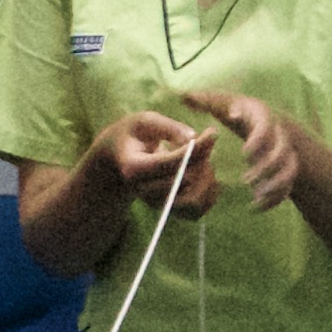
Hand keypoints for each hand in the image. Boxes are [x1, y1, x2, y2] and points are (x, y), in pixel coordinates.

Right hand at [91, 103, 219, 215]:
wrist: (118, 162)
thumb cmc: (133, 136)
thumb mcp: (144, 122)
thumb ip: (168, 127)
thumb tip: (193, 138)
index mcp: (134, 169)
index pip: (171, 163)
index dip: (195, 149)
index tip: (212, 132)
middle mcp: (144, 192)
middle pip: (185, 180)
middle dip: (202, 158)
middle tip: (207, 139)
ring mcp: (157, 204)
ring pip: (195, 198)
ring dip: (207, 174)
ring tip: (202, 154)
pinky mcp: (170, 210)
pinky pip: (199, 208)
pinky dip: (209, 188)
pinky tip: (204, 169)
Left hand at [180, 89, 309, 212]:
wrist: (271, 123)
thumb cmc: (241, 112)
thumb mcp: (225, 103)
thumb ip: (206, 101)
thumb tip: (184, 96)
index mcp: (263, 117)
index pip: (267, 127)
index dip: (258, 141)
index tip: (244, 153)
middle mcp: (279, 135)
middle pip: (282, 151)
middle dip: (266, 167)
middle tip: (246, 180)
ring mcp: (285, 153)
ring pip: (289, 171)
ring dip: (275, 186)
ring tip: (256, 197)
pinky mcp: (285, 170)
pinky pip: (288, 187)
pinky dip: (274, 199)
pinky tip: (256, 207)